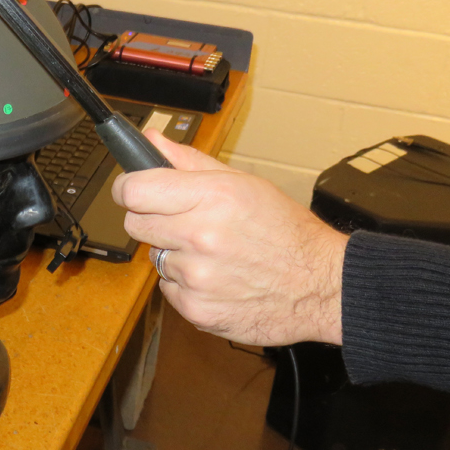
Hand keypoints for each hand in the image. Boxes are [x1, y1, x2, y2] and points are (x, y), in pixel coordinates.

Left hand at [111, 131, 348, 348]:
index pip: (134, 190)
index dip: (128, 188)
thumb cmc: (286, 232)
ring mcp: (196, 277)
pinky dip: (187, 285)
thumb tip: (151, 140)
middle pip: (135, 225)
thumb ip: (189, 162)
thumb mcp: (242, 183)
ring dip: (175, 255)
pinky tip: (218, 278)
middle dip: (151, 220)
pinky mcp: (196, 309)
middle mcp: (200, 236)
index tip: (132, 190)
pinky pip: (169, 289)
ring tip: (215, 254)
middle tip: (181, 222)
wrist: (321, 286)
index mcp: (211, 197)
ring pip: (154, 258)